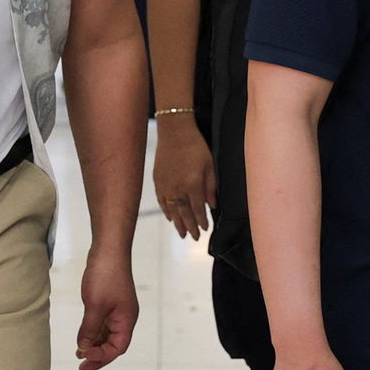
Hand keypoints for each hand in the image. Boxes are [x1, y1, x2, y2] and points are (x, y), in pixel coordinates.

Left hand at [75, 251, 137, 369]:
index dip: (101, 357)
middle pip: (113, 344)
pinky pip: (102, 324)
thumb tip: (83, 349)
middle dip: (98, 356)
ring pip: (106, 335)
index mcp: (126, 320)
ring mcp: (117, 310)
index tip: (84, 359)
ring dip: (94, 345)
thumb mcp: (94, 306)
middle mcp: (124, 317)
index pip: (117, 348)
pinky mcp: (109, 302)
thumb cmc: (105, 275)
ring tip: (78, 354)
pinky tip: (81, 337)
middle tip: (81, 367)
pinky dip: (92, 332)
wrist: (108, 249)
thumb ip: (89, 329)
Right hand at [153, 116, 215, 240]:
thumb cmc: (195, 146)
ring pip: (172, 210)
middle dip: (190, 227)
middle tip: (194, 238)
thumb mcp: (209, 164)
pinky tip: (170, 218)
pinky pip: (161, 201)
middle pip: (184, 213)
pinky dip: (166, 211)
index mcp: (192, 183)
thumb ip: (211, 186)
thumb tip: (212, 205)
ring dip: (178, 223)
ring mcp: (165, 185)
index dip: (202, 220)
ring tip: (182, 234)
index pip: (198, 208)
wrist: (174, 132)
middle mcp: (177, 188)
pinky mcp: (157, 181)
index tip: (205, 229)